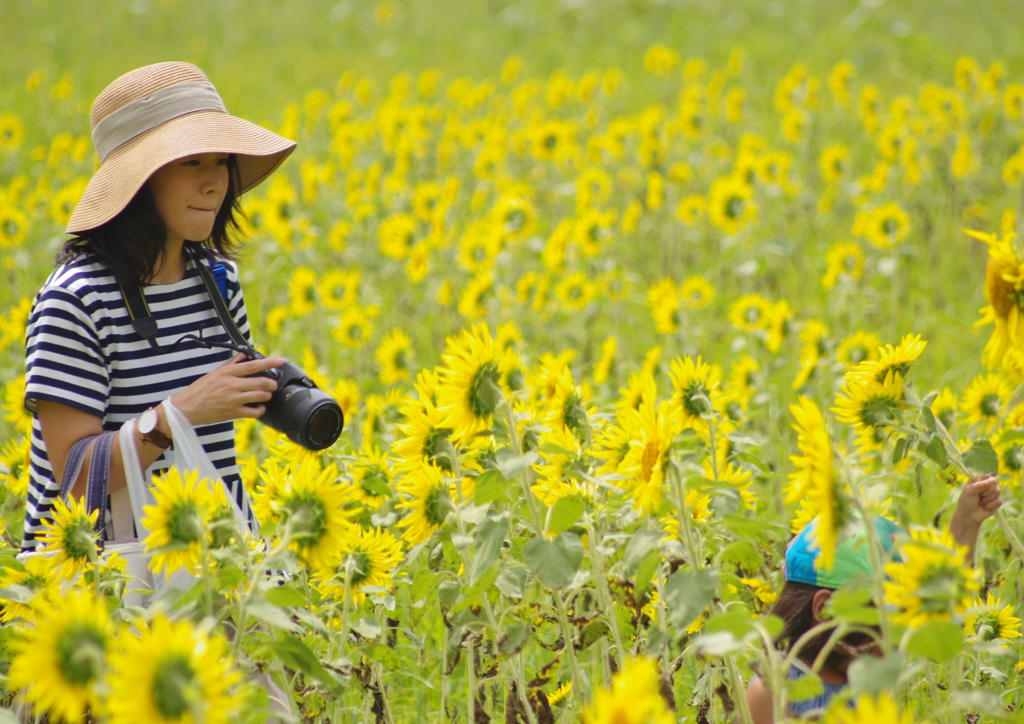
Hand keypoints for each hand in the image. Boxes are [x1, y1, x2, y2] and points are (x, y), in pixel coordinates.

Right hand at [168, 353, 284, 426]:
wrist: (186, 408)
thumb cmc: (200, 390)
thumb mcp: (215, 373)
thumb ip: (231, 364)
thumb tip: (244, 354)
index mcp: (227, 372)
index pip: (252, 365)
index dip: (269, 362)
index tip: (279, 361)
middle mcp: (232, 385)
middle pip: (262, 382)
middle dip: (272, 383)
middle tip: (273, 384)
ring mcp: (233, 399)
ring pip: (261, 396)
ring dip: (267, 396)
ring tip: (266, 395)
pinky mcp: (233, 413)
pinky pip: (254, 412)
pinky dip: (260, 409)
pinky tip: (259, 407)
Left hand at [954, 476, 1002, 525]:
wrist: (969, 516)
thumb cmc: (966, 502)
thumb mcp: (969, 491)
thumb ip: (980, 485)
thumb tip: (992, 481)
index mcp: (978, 479)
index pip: (986, 474)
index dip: (984, 481)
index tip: (977, 488)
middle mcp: (986, 484)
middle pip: (994, 482)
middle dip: (985, 491)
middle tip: (978, 496)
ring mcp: (992, 492)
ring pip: (997, 491)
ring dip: (987, 499)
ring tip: (980, 502)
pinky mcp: (997, 501)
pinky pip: (999, 501)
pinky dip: (990, 505)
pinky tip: (984, 507)